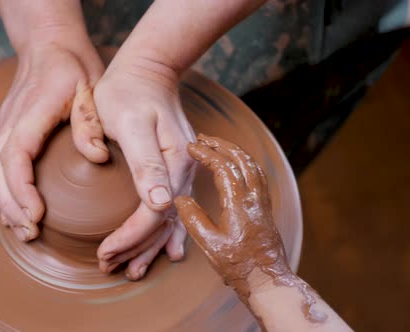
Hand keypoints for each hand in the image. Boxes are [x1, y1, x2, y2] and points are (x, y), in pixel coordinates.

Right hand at [0, 42, 107, 240]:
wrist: (48, 43)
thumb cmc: (73, 64)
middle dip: (11, 205)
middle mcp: (11, 120)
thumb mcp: (91, 86)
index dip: (21, 187)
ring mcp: (6, 124)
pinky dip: (5, 190)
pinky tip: (17, 210)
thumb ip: (90, 121)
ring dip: (5, 202)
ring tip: (23, 230)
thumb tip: (97, 158)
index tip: (36, 214)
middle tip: (30, 233)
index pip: (16, 154)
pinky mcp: (8, 129)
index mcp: (32, 111)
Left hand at [93, 61, 195, 279]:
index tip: (103, 253)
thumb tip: (161, 204)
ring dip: (150, 248)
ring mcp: (183, 172)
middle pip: (162, 224)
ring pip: (169, 221)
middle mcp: (184, 173)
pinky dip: (167, 233)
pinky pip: (174, 210)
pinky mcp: (175, 170)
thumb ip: (146, 163)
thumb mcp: (132, 124)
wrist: (147, 69)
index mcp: (173, 164)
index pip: (153, 216)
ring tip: (133, 270)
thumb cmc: (129, 92)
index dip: (128, 239)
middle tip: (108, 267)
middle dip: (135, 250)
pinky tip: (168, 250)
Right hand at [174, 135, 290, 300]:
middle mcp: (254, 198)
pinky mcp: (265, 208)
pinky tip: (237, 165)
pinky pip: (258, 175)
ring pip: (252, 165)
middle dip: (221, 144)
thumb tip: (181, 199)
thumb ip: (193, 219)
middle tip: (203, 138)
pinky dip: (245, 162)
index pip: (223, 167)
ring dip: (235, 151)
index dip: (207, 154)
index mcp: (239, 204)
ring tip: (218, 145)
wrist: (267, 280)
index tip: (192, 147)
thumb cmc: (238, 265)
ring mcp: (262, 202)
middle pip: (241, 159)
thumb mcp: (209, 244)